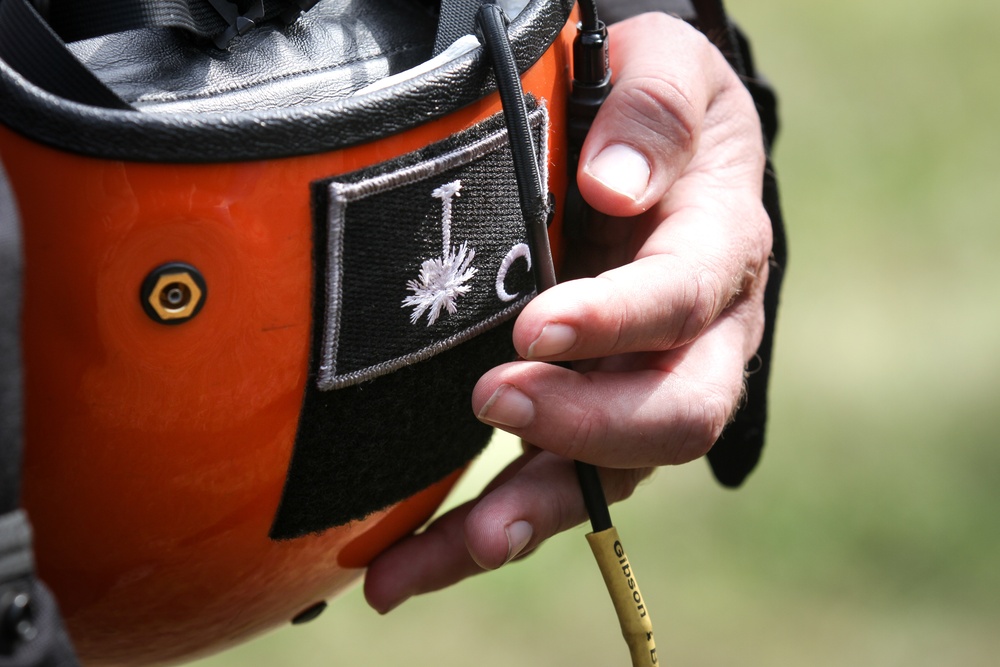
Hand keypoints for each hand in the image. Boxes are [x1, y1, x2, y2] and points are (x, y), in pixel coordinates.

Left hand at [364, 13, 771, 611]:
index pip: (684, 297)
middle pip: (675, 413)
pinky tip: (406, 567)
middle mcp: (701, 338)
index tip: (535, 328)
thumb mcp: (666, 70)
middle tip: (493, 400)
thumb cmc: (649, 104)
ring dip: (526, 517)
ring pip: (610, 478)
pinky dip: (481, 531)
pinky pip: (551, 486)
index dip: (618, 320)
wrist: (648, 152)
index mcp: (720, 247)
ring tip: (442, 553)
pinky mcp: (594, 420)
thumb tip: (611, 186)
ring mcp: (648, 387)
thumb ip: (652, 111)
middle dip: (586, 423)